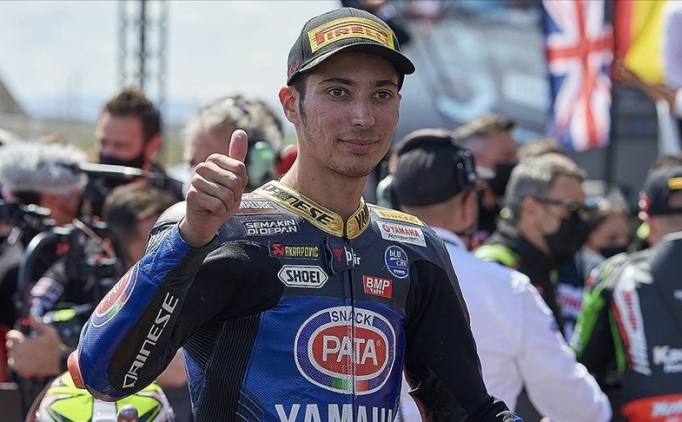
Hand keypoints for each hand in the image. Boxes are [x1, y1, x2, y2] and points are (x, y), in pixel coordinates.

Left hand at [5, 315, 65, 377]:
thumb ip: (37, 323)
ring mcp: (20, 361)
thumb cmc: (55, 345)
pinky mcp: (21, 368)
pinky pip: (12, 363)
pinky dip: (16, 361)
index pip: (10, 336)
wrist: (59, 361)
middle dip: (15, 344)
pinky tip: (25, 359)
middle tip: (25, 344)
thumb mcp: (50, 331)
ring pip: (10, 355)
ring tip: (26, 352)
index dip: (14, 335)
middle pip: (9, 345)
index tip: (19, 336)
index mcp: (25, 341)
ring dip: (15, 353)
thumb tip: (30, 315)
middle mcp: (20, 351)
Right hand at [180, 129, 248, 246]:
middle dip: (235, 196)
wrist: (207, 220)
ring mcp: (195, 181)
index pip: (240, 169)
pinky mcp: (191, 196)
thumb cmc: (222, 198)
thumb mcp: (235, 177)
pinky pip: (218, 205)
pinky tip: (212, 210)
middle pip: (235, 181)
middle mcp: (202, 167)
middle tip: (226, 200)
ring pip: (227, 195)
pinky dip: (220, 212)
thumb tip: (240, 131)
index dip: (241, 183)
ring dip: (228, 205)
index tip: (233, 189)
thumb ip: (237, 157)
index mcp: (213, 160)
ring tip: (219, 205)